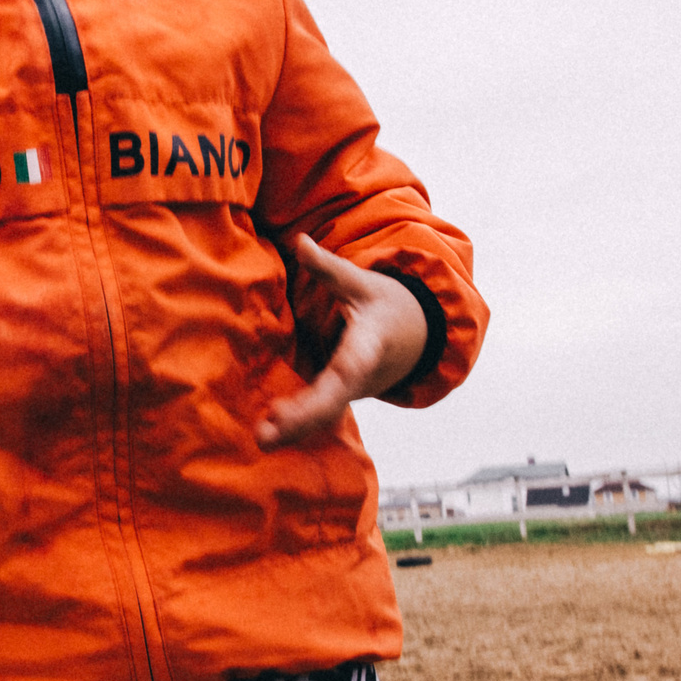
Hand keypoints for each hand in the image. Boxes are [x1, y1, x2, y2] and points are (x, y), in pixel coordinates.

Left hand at [256, 235, 429, 449]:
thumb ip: (328, 267)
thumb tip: (301, 242)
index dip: (335, 380)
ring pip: (329, 415)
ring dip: (298, 430)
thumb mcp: (361, 282)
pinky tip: (269, 435)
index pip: (351, 365)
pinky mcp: (345, 397)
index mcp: (370, 343)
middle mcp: (364, 375)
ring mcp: (356, 390)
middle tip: (269, 431)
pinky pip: (323, 415)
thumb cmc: (384, 304)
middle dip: (305, 418)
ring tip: (263, 438)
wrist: (417, 333)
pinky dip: (299, 428)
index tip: (321, 386)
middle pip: (336, 400)